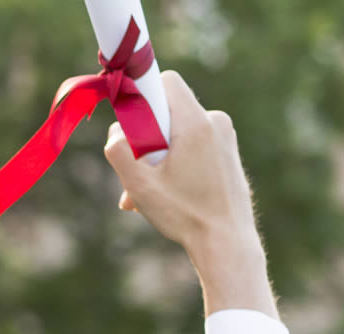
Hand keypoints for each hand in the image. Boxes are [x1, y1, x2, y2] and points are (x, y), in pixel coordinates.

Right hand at [103, 72, 272, 317]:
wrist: (227, 240)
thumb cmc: (184, 214)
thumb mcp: (139, 185)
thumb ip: (119, 152)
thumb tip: (116, 133)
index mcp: (195, 123)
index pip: (164, 82)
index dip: (141, 94)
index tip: (129, 121)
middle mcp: (214, 122)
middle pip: (166, 111)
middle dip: (143, 136)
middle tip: (135, 174)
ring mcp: (223, 136)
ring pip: (176, 131)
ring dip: (155, 157)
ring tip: (146, 194)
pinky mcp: (226, 150)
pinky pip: (190, 144)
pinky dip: (172, 163)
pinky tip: (165, 193)